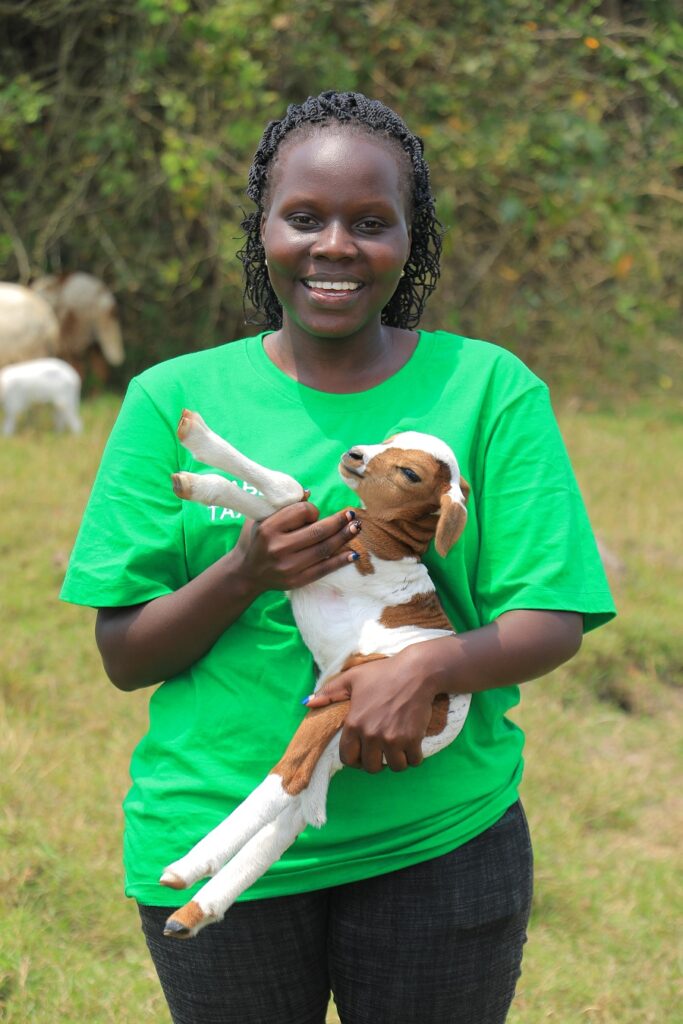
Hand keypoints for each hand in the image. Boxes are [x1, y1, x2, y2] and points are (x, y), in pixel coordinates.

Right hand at [232, 501, 361, 595]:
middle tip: (353, 515)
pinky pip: (323, 570)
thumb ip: (285, 506)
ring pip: (324, 550)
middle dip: (339, 522)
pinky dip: (340, 561)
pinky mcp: (295, 581)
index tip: (314, 512)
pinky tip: (353, 554)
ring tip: (357, 528)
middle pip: (318, 532)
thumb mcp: (262, 517)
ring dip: (344, 538)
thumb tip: (309, 492)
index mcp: (269, 528)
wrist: (245, 572)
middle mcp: (278, 548)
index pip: (302, 512)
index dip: (313, 510)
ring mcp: (288, 567)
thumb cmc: (256, 539)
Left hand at [304, 648, 437, 773]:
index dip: (355, 759)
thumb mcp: (352, 678)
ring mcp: (392, 739)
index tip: (363, 754)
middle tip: (382, 750)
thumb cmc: (383, 674)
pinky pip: (413, 761)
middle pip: (371, 767)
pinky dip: (414, 756)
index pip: (348, 758)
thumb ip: (329, 692)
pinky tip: (412, 744)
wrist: (416, 672)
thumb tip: (307, 702)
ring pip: (394, 767)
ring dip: (397, 760)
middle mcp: (371, 734)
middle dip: (377, 762)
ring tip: (398, 748)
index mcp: (354, 723)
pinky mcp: (412, 739)